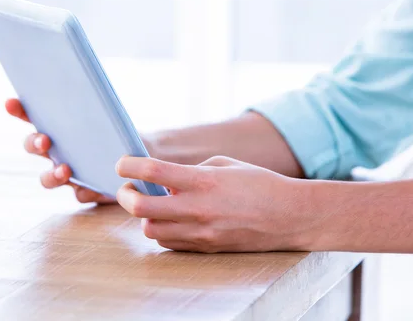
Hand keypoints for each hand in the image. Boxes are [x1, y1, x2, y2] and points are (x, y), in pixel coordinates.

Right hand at [5, 98, 116, 203]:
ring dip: (52, 174)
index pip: (35, 117)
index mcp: (62, 129)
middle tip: (45, 140)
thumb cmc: (125, 134)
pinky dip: (85, 191)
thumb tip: (92, 94)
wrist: (144, 160)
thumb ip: (100, 109)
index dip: (20, 111)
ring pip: (48, 178)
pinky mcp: (88, 192)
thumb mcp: (116, 119)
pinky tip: (93, 188)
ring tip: (65, 170)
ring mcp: (70, 173)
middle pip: (34, 147)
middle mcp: (59, 151)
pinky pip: (80, 194)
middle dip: (34, 143)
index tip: (10, 103)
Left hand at [115, 155, 318, 252]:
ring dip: (145, 217)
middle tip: (129, 189)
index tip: (122, 164)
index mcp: (203, 181)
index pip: (153, 172)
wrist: (289, 216)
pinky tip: (172, 220)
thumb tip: (167, 181)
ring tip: (154, 205)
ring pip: (151, 231)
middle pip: (141, 209)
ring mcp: (201, 232)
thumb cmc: (260, 184)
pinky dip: (163, 231)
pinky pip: (170, 243)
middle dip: (126, 197)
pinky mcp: (206, 248)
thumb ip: (191, 171)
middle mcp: (198, 209)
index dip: (129, 166)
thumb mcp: (225, 164)